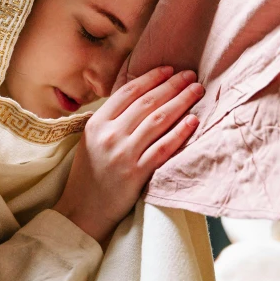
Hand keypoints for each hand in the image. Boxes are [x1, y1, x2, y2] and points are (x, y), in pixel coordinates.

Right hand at [54, 66, 202, 243]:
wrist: (82, 211)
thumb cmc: (90, 174)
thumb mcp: (91, 139)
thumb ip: (111, 119)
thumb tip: (141, 95)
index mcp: (97, 123)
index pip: (128, 92)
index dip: (151, 78)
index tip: (169, 69)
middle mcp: (109, 135)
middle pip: (147, 103)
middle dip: (172, 85)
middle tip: (190, 74)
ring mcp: (123, 154)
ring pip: (158, 120)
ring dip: (181, 102)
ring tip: (197, 91)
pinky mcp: (136, 173)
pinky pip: (163, 148)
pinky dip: (180, 132)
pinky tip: (193, 121)